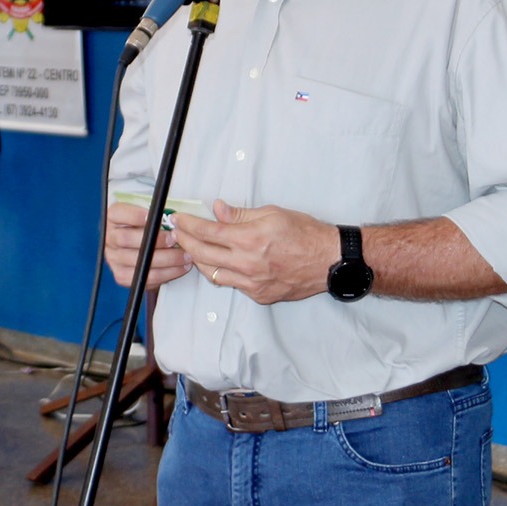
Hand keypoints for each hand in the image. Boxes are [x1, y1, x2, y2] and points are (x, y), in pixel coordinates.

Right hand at [104, 202, 194, 289]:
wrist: (140, 249)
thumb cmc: (147, 228)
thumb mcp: (148, 216)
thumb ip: (155, 215)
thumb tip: (173, 219)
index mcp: (112, 218)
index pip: (118, 214)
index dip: (137, 215)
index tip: (159, 218)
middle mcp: (109, 238)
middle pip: (126, 239)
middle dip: (154, 239)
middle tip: (175, 239)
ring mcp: (113, 258)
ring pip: (137, 261)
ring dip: (165, 259)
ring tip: (184, 256)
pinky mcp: (121, 275)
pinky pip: (143, 277)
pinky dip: (164, 274)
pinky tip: (179, 268)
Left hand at [172, 200, 335, 305]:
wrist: (329, 260)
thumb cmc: (305, 233)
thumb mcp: (273, 213)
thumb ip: (241, 214)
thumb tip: (217, 210)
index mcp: (250, 239)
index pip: (208, 232)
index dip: (188, 225)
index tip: (178, 219)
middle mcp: (247, 264)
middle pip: (203, 254)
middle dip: (185, 242)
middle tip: (177, 233)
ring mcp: (252, 283)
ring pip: (212, 274)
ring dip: (198, 260)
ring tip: (192, 248)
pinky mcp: (259, 295)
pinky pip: (231, 284)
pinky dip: (220, 272)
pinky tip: (218, 263)